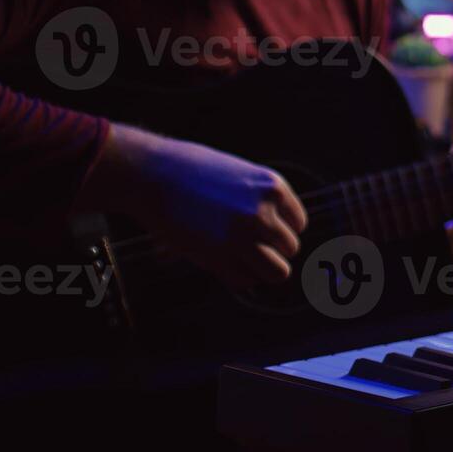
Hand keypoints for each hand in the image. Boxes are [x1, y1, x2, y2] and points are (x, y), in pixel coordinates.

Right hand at [75, 123, 307, 288]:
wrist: (153, 174)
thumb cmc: (192, 170)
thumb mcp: (239, 174)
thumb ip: (261, 200)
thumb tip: (276, 232)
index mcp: (273, 187)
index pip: (298, 224)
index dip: (280, 230)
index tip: (261, 229)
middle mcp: (263, 213)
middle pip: (290, 249)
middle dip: (270, 250)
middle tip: (246, 244)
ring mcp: (243, 237)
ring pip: (278, 272)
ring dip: (260, 268)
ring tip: (240, 257)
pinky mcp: (219, 257)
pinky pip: (245, 281)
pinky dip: (236, 276)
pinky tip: (221, 260)